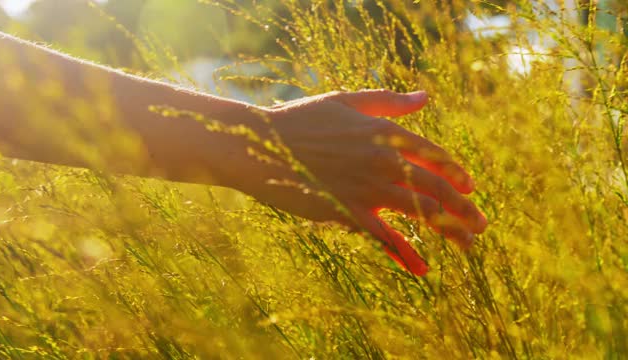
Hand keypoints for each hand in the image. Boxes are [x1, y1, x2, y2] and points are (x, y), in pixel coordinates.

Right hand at [238, 90, 486, 275]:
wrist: (260, 145)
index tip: (470, 188)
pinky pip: (384, 237)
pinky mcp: (347, 213)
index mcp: (384, 133)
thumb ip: (387, 102)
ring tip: (468, 246)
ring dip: (450, 230)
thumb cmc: (300, 119)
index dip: (456, 173)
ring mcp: (366, 188)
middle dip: (464, 208)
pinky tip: (422, 269)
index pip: (435, 155)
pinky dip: (406, 253)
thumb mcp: (346, 101)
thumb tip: (425, 97)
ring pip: (420, 212)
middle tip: (481, 225)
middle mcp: (383, 161)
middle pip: (436, 187)